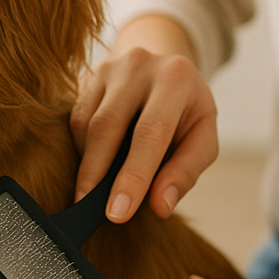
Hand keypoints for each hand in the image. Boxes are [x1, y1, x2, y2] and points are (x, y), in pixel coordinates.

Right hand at [71, 16, 217, 221]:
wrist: (165, 72)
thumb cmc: (186, 114)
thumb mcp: (202, 140)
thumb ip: (185, 173)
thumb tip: (159, 206)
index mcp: (176, 79)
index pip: (150, 133)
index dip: (133, 176)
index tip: (118, 213)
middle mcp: (140, 65)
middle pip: (108, 125)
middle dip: (97, 174)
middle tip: (92, 211)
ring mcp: (109, 67)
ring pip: (86, 123)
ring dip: (88, 164)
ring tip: (94, 194)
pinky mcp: (88, 76)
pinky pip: (76, 119)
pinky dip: (83, 149)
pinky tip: (95, 165)